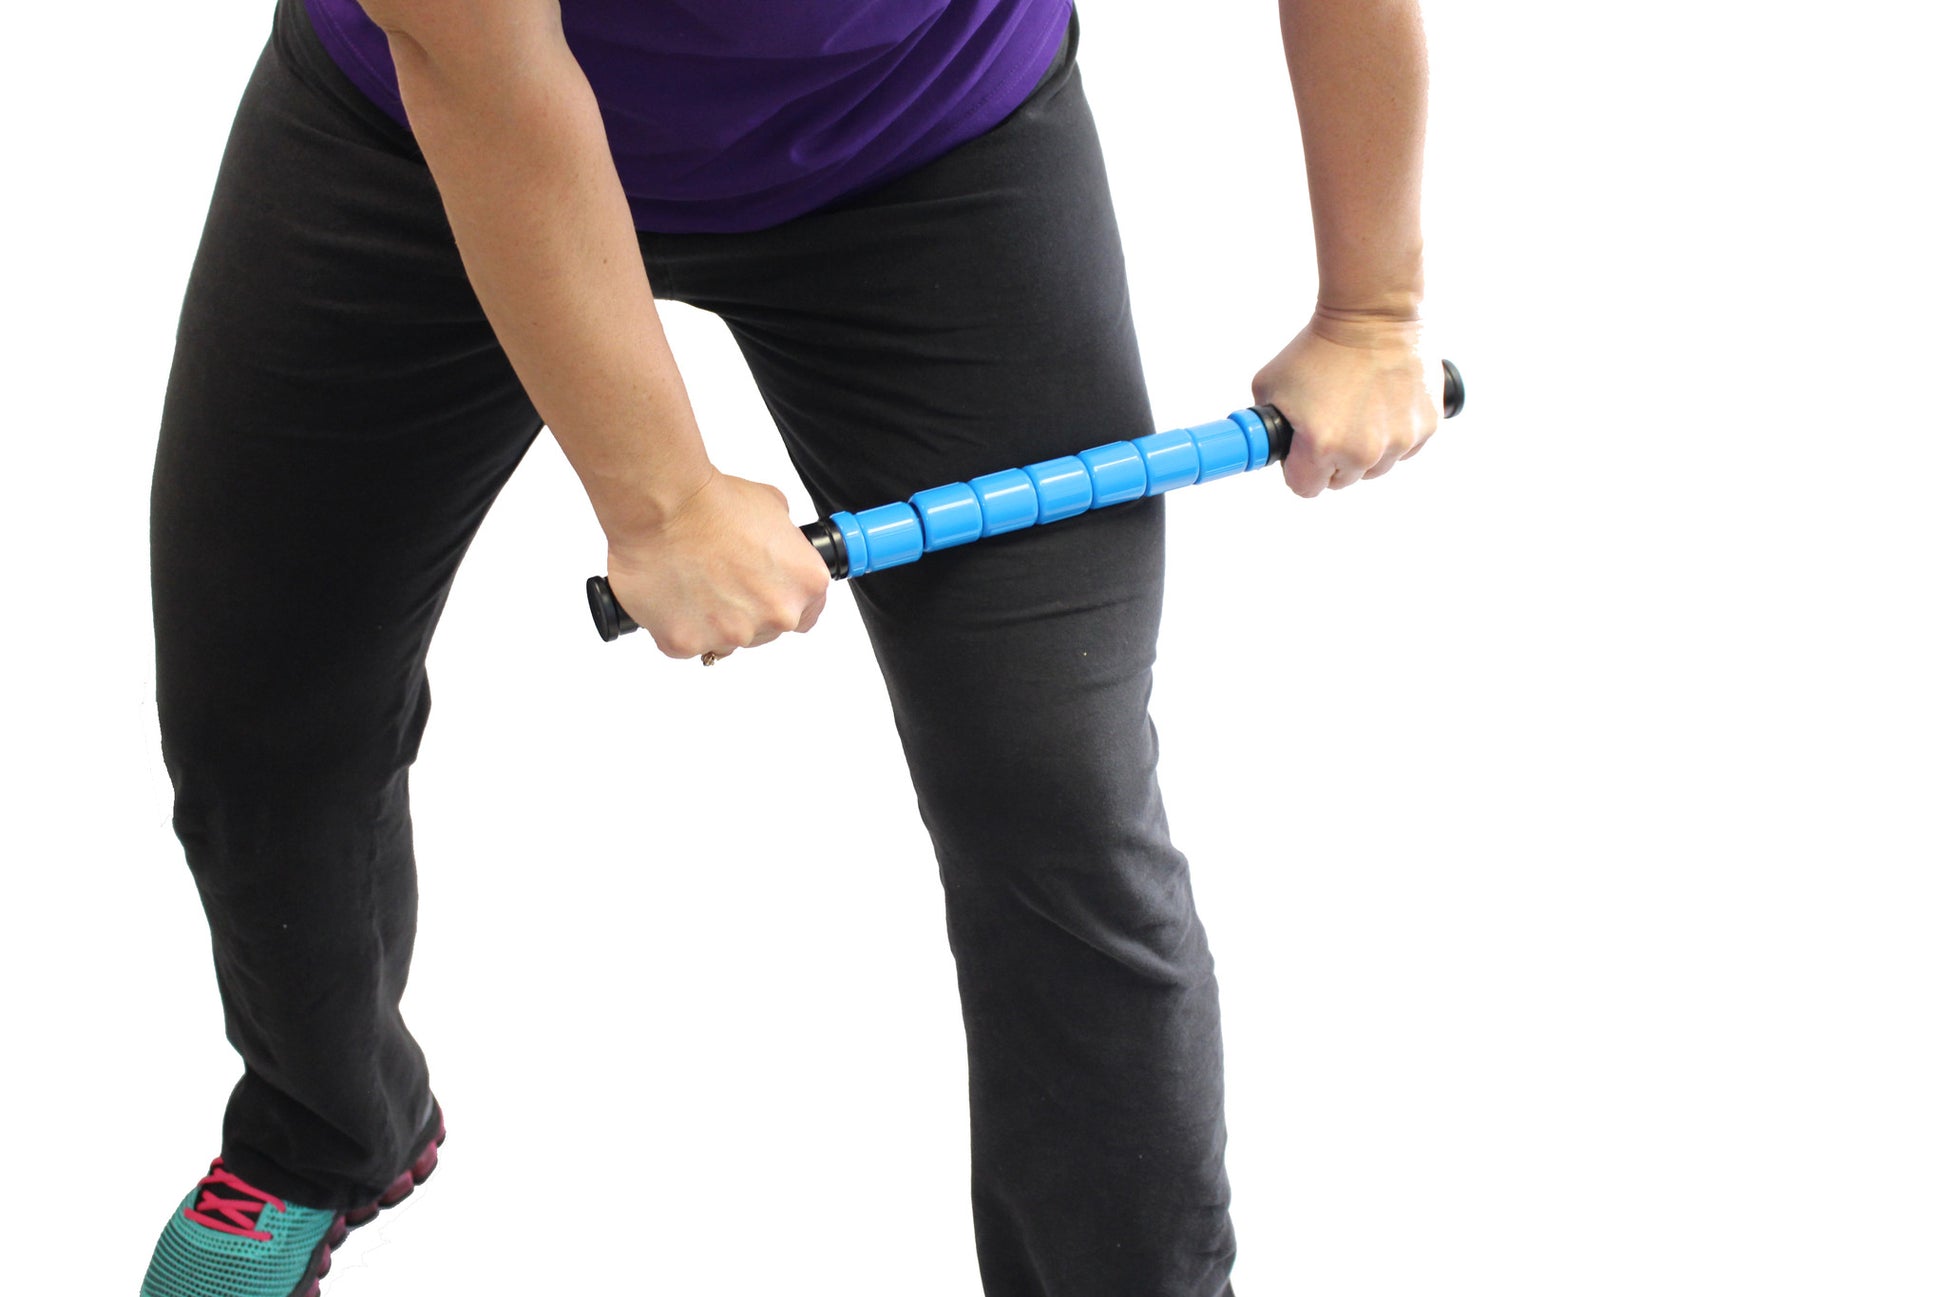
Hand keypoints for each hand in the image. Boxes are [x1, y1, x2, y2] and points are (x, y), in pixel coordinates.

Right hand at [603, 469, 830, 662]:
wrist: (663, 507)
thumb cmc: (712, 503)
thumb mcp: (772, 507)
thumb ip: (785, 541)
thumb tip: (777, 548)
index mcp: (804, 584)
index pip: (808, 614)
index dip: (782, 599)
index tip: (767, 593)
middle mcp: (775, 615)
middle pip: (764, 629)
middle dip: (744, 609)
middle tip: (720, 577)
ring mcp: (732, 635)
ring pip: (724, 640)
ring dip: (711, 619)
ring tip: (692, 580)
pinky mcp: (687, 643)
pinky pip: (685, 643)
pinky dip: (676, 623)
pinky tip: (672, 592)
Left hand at [1252, 312, 1440, 498]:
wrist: (1371, 313)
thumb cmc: (1318, 346)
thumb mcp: (1268, 388)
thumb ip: (1265, 428)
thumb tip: (1263, 450)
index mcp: (1322, 446)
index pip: (1305, 488)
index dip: (1298, 468)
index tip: (1301, 450)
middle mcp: (1363, 451)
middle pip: (1341, 481)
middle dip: (1332, 459)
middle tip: (1330, 421)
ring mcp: (1399, 440)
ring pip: (1375, 468)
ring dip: (1365, 450)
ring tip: (1358, 409)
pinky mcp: (1426, 426)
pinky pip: (1404, 449)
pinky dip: (1393, 435)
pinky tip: (1382, 404)